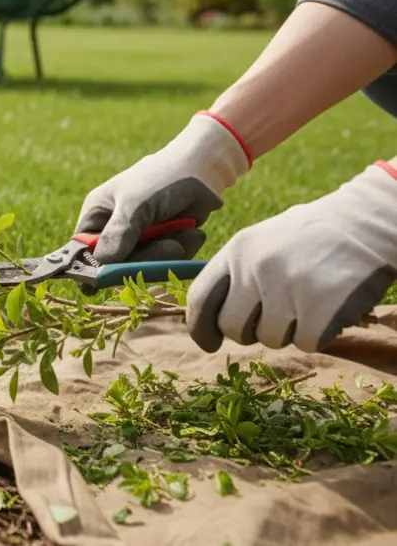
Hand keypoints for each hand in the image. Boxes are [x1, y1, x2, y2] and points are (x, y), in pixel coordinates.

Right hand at [75, 112, 250, 263]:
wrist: (202, 171)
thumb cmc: (160, 179)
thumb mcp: (136, 204)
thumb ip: (118, 234)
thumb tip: (100, 265)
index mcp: (96, 216)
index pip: (82, 251)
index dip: (90, 267)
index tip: (103, 281)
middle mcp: (113, 232)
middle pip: (116, 266)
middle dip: (145, 259)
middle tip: (170, 246)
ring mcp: (138, 242)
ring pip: (144, 268)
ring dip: (167, 253)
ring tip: (184, 231)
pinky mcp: (161, 248)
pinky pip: (166, 264)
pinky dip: (182, 250)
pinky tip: (191, 231)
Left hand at [186, 162, 396, 352]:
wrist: (367, 222)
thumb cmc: (313, 236)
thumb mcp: (263, 240)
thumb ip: (238, 273)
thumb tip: (214, 318)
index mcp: (238, 250)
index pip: (200, 298)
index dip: (200, 327)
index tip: (209, 342)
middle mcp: (256, 268)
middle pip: (232, 327)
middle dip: (250, 333)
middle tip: (274, 320)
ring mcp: (288, 287)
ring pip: (271, 339)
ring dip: (290, 331)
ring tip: (308, 303)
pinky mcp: (320, 307)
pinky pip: (307, 344)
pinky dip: (318, 335)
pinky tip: (328, 310)